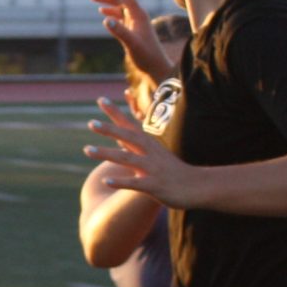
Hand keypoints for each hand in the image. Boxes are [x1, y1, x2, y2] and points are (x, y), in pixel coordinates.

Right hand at [84, 0, 171, 79]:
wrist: (156, 67)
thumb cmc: (147, 56)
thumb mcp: (132, 44)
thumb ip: (120, 31)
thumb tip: (105, 20)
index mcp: (138, 14)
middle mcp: (137, 14)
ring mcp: (135, 21)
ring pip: (118, 5)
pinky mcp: (132, 28)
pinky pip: (120, 15)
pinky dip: (110, 10)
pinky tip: (101, 10)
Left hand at [84, 95, 199, 206]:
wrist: (199, 187)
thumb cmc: (176, 172)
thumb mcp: (158, 156)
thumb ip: (140, 147)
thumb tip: (122, 139)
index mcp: (150, 146)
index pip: (129, 126)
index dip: (115, 113)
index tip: (101, 100)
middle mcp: (151, 153)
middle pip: (127, 137)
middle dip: (109, 130)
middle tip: (91, 123)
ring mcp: (152, 169)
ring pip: (126, 158)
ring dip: (106, 153)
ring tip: (87, 149)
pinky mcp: (155, 186)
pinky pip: (134, 184)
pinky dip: (120, 181)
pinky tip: (105, 181)